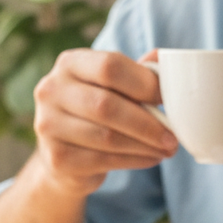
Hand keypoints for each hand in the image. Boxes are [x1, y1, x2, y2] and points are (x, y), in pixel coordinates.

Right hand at [32, 48, 176, 196]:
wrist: (65, 152)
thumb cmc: (97, 111)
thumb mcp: (114, 86)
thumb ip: (138, 73)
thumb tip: (167, 61)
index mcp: (70, 63)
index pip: (109, 66)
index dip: (144, 83)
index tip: (168, 98)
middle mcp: (52, 90)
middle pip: (106, 105)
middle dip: (147, 122)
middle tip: (173, 135)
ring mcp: (49, 125)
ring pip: (107, 137)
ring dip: (145, 145)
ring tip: (168, 149)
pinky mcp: (56, 158)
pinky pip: (103, 160)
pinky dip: (135, 160)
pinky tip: (151, 158)